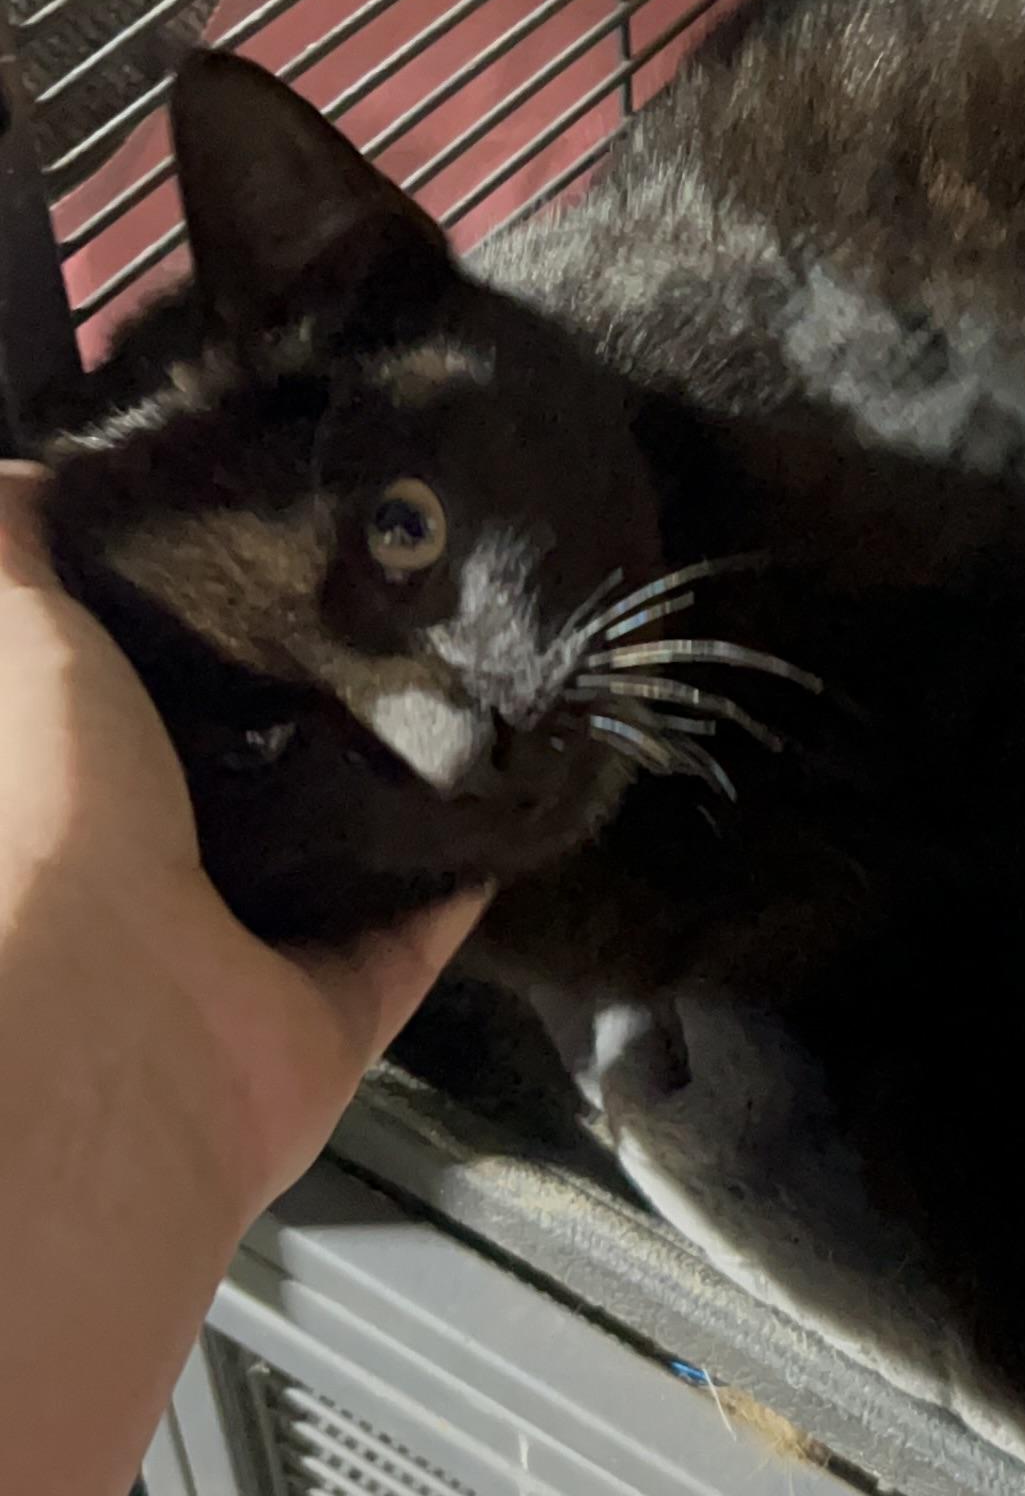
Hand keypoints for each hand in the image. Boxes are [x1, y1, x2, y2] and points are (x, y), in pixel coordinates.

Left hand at [0, 465, 481, 1227]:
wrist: (108, 1021)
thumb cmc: (40, 811)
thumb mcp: (7, 626)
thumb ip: (11, 541)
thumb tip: (34, 474)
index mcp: (57, 791)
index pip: (115, 700)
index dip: (172, 624)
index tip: (250, 542)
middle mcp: (132, 876)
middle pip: (227, 773)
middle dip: (290, 700)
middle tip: (377, 593)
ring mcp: (226, 957)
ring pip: (318, 857)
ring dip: (381, 787)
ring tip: (457, 673)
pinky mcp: (320, 1016)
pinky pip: (405, 937)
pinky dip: (454, 879)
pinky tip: (504, 785)